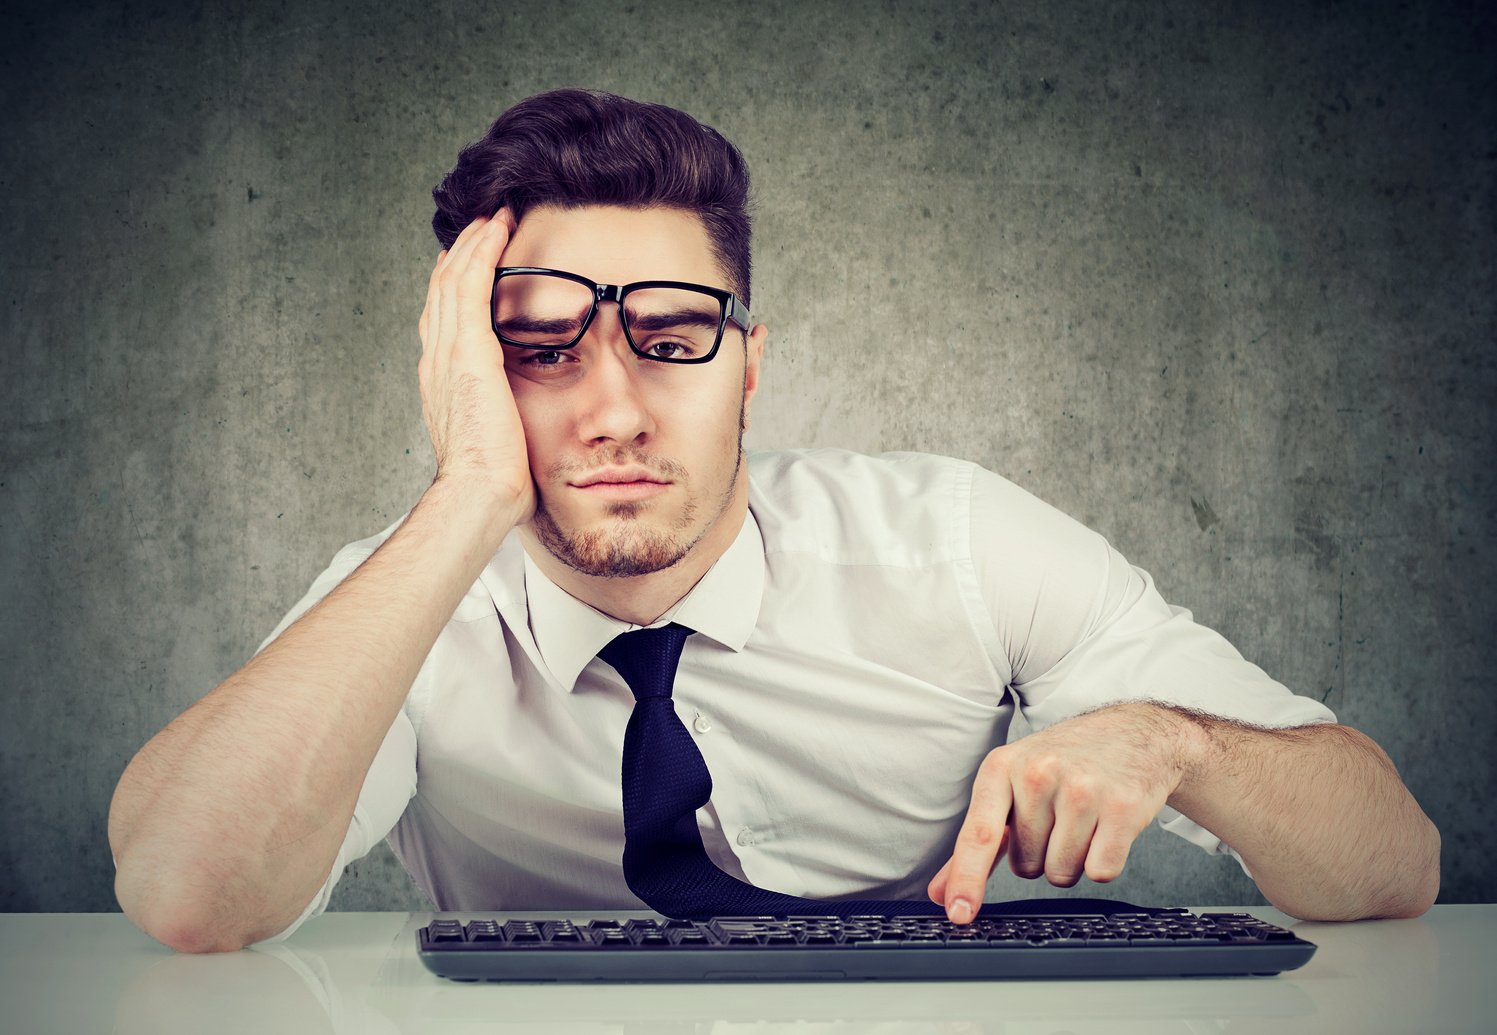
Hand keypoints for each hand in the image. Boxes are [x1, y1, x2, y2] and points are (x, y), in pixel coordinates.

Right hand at [417, 209, 534, 523]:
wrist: (479, 495)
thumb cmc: (495, 484)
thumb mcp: (501, 443)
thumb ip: (508, 422)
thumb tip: (531, 426)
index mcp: (445, 384)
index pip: (447, 322)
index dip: (458, 288)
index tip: (476, 264)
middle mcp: (438, 363)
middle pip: (443, 293)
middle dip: (463, 255)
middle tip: (485, 225)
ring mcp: (448, 355)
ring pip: (453, 280)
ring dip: (474, 244)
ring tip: (494, 217)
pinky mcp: (467, 351)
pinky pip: (470, 287)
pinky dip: (481, 253)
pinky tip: (497, 228)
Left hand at [926, 702, 1198, 922]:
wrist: (1133, 733)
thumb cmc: (1064, 761)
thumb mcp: (1011, 782)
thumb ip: (977, 839)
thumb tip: (941, 892)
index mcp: (1002, 767)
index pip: (979, 833)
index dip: (966, 878)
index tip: (957, 912)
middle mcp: (1039, 774)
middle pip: (1025, 865)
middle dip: (1041, 853)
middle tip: (1058, 817)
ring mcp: (1082, 789)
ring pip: (1062, 872)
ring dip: (1073, 859)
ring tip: (1084, 819)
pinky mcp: (1123, 807)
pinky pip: (1101, 871)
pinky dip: (1104, 861)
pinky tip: (1108, 827)